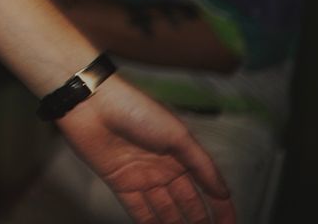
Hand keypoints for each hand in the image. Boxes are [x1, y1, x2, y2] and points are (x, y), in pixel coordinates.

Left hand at [57, 76, 234, 222]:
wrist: (93, 105)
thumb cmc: (136, 111)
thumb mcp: (178, 135)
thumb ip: (202, 165)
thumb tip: (224, 192)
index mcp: (180, 154)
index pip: (206, 185)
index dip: (221, 207)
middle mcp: (163, 168)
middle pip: (187, 202)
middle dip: (200, 220)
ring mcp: (142, 177)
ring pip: (165, 210)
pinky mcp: (120, 184)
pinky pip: (139, 210)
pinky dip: (151, 223)